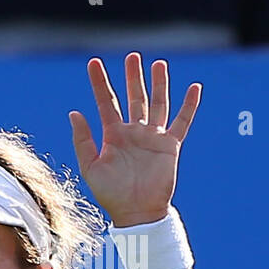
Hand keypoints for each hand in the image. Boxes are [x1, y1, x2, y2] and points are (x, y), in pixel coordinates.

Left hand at [69, 53, 201, 226]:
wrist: (135, 212)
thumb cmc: (110, 193)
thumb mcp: (90, 167)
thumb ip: (83, 140)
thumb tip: (74, 113)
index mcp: (112, 135)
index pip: (105, 102)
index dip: (99, 83)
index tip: (93, 63)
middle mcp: (133, 131)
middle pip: (133, 97)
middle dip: (132, 77)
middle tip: (132, 56)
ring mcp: (152, 136)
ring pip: (157, 103)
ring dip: (158, 84)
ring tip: (158, 64)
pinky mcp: (170, 144)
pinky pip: (182, 121)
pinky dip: (189, 105)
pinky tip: (194, 88)